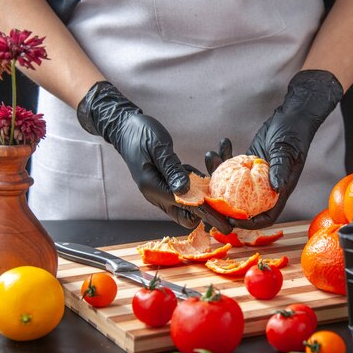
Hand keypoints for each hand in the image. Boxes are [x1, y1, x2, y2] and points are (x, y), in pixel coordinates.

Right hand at [78, 81, 231, 232]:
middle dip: (208, 213)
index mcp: (154, 187)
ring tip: (218, 188)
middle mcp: (157, 194)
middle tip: (227, 206)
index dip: (208, 216)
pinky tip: (203, 176)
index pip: (186, 208)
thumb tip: (186, 192)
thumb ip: (172, 169)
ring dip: (203, 198)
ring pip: (188, 205)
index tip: (226, 225)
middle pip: (187, 216)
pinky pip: (185, 192)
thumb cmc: (140, 133)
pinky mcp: (165, 184)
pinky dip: (197, 186)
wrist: (125, 128)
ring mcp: (161, 191)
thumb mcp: (158, 147)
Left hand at [207, 70, 342, 228]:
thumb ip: (281, 168)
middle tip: (207, 200)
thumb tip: (276, 188)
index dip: (250, 223)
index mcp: (280, 191)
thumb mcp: (286, 151)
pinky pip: (232, 169)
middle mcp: (267, 187)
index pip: (266, 216)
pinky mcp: (249, 164)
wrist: (293, 118)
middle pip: (245, 206)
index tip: (231, 221)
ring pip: (234, 186)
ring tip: (209, 159)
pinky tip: (215, 151)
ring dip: (218, 177)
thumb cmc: (294, 134)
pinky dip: (222, 162)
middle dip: (224, 205)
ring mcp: (256, 176)